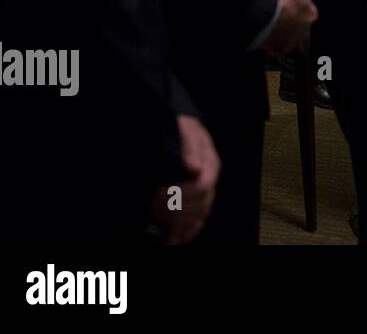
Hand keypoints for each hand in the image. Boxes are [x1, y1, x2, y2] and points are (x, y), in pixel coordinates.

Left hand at [152, 114, 219, 243]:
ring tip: (165, 230)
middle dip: (177, 209)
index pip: (202, 186)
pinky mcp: (198, 198)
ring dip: (181, 223)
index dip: (180, 193)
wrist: (184, 128)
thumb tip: (193, 167)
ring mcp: (205, 190)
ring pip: (200, 214)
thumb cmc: (184, 129)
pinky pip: (199, 219)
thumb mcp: (186, 131)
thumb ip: (189, 147)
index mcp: (210, 163)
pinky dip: (189, 230)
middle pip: (201, 204)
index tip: (160, 193)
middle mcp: (210, 179)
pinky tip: (179, 238)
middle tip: (156, 210)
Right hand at [264, 0, 319, 55]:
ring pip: (285, 32)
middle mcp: (304, 30)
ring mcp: (291, 40)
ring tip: (268, 20)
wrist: (267, 18)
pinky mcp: (278, 48)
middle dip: (289, 17)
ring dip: (279, 28)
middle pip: (296, 22)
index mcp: (311, 14)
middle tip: (276, 9)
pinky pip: (274, 42)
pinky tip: (264, 30)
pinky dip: (270, 37)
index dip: (296, 1)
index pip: (306, 8)